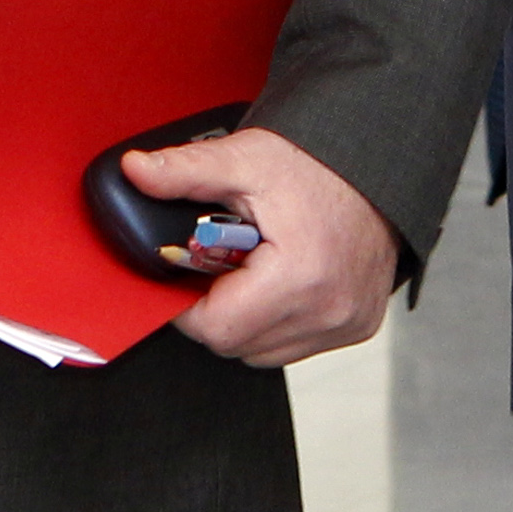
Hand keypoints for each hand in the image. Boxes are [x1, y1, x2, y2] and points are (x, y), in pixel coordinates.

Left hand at [126, 126, 400, 368]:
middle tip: (224, 262)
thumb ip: (186, 172)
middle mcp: (329, 311)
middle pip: (236, 345)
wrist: (378, 165)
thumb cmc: (316, 165)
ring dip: (248, 320)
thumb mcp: (245, 160)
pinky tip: (282, 281)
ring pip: (264, 352)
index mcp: (299, 277)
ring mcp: (347, 324)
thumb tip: (133, 172)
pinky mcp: (359, 326)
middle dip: (217, 309)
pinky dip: (280, 321)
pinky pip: (297, 345)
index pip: (215, 328)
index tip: (189, 273)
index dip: (188, 304)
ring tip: (255, 269)